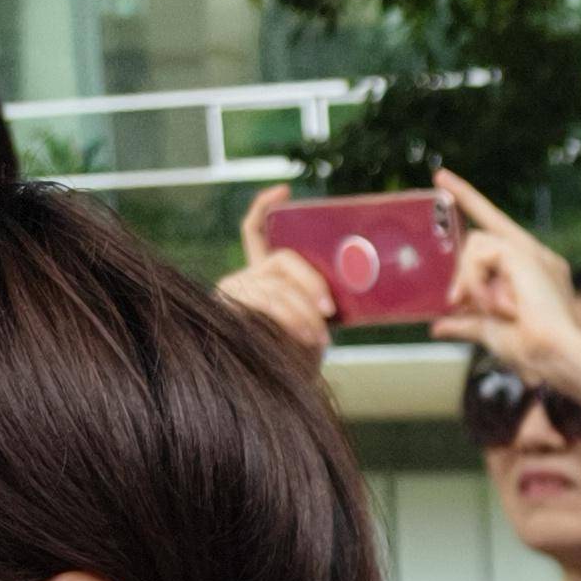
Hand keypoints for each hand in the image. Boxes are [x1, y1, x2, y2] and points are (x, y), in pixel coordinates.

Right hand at [216, 184, 341, 353]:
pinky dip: (289, 316)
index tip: (285, 189)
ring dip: (303, 311)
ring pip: (275, 285)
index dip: (266, 206)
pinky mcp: (228, 309)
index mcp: (266, 274)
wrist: (281, 390)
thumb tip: (351, 279)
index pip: (256, 230)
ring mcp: (235, 291)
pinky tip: (306, 335)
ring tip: (320, 336)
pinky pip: (264, 301)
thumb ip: (320, 297)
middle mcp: (246, 277)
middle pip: (281, 259)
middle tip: (329, 310)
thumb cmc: (302, 357)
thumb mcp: (317, 321)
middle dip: (310, 282)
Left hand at [424, 167, 580, 379]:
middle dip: (464, 271)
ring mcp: (533, 253)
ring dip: (470, 279)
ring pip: (477, 244)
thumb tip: (438, 326)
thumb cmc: (532, 350)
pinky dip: (476, 279)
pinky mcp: (524, 253)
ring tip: (482, 307)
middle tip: (457, 302)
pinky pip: (480, 253)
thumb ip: (466, 323)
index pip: (495, 227)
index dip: (469, 200)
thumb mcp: (490, 332)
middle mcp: (536, 256)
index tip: (442, 177)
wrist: (555, 356)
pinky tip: (491, 302)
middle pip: (481, 238)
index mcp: (533, 272)